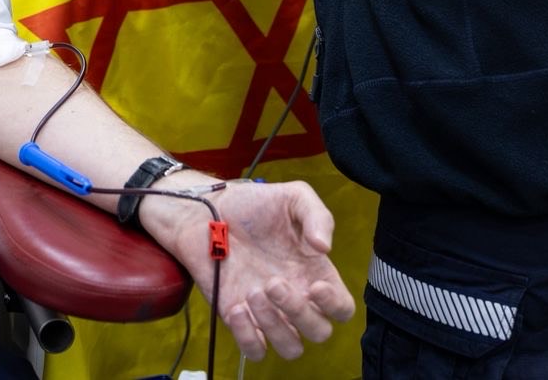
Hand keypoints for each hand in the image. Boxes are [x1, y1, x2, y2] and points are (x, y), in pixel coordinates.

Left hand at [144, 176, 355, 361]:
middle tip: (273, 282)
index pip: (341, 308)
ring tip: (252, 291)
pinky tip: (236, 307)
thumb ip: (318, 215)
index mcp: (313, 272)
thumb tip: (324, 248)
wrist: (205, 211)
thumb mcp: (293, 197)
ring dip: (275, 326)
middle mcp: (294, 296)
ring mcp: (267, 310)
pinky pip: (254, 350)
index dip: (335, 305)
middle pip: (318, 331)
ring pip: (290, 347)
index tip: (315, 285)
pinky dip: (248, 336)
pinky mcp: (238, 318)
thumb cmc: (251, 205)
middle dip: (299, 312)